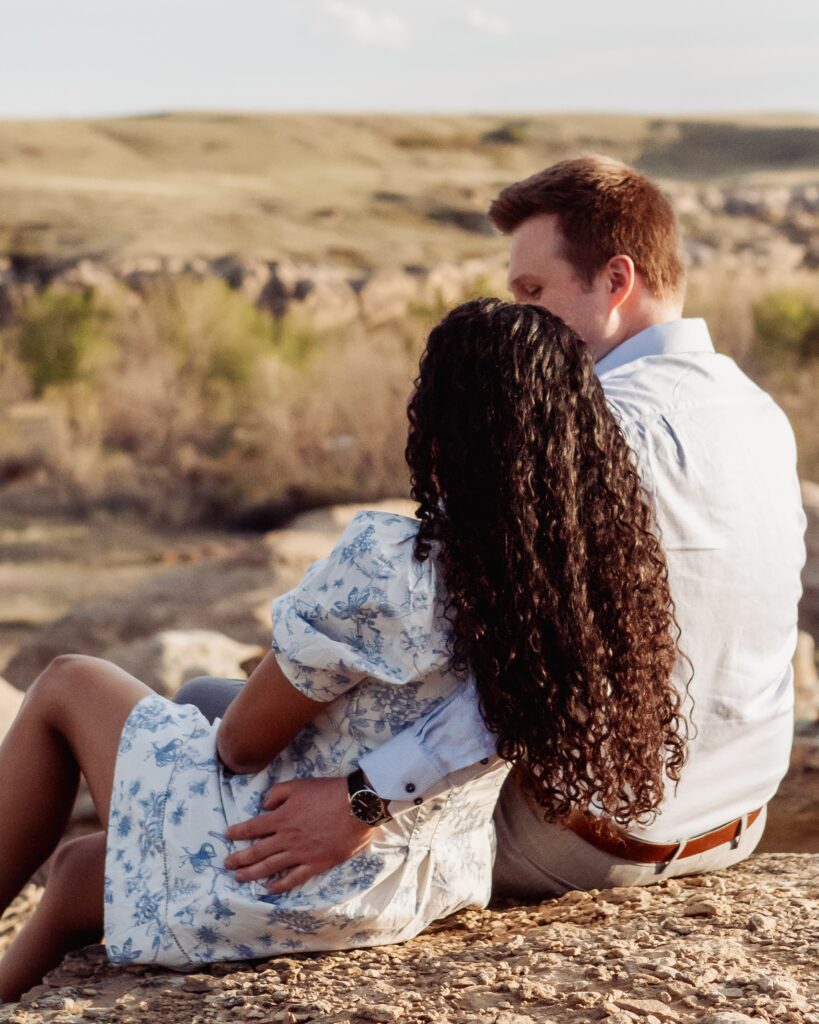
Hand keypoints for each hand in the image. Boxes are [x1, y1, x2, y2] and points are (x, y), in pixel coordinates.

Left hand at [223, 776, 375, 892]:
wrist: (356, 806)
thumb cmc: (328, 792)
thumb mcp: (299, 785)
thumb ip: (277, 794)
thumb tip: (263, 806)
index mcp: (281, 818)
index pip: (253, 828)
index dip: (238, 832)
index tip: (227, 835)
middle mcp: (286, 838)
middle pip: (256, 851)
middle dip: (239, 858)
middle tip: (226, 864)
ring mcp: (300, 854)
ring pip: (270, 867)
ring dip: (251, 874)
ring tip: (238, 878)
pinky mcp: (315, 864)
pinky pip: (293, 878)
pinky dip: (279, 885)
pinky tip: (269, 889)